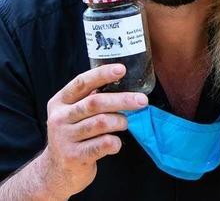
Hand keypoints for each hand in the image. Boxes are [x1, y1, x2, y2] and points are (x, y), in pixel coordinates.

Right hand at [39, 64, 147, 198]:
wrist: (56, 171)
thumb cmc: (74, 135)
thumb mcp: (74, 114)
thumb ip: (91, 99)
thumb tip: (123, 82)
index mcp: (60, 102)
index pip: (81, 82)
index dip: (102, 74)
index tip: (121, 69)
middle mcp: (59, 118)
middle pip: (95, 103)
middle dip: (122, 100)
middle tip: (142, 100)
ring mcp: (64, 138)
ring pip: (102, 122)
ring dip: (120, 122)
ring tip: (123, 124)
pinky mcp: (74, 156)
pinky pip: (104, 143)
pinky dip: (115, 142)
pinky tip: (115, 143)